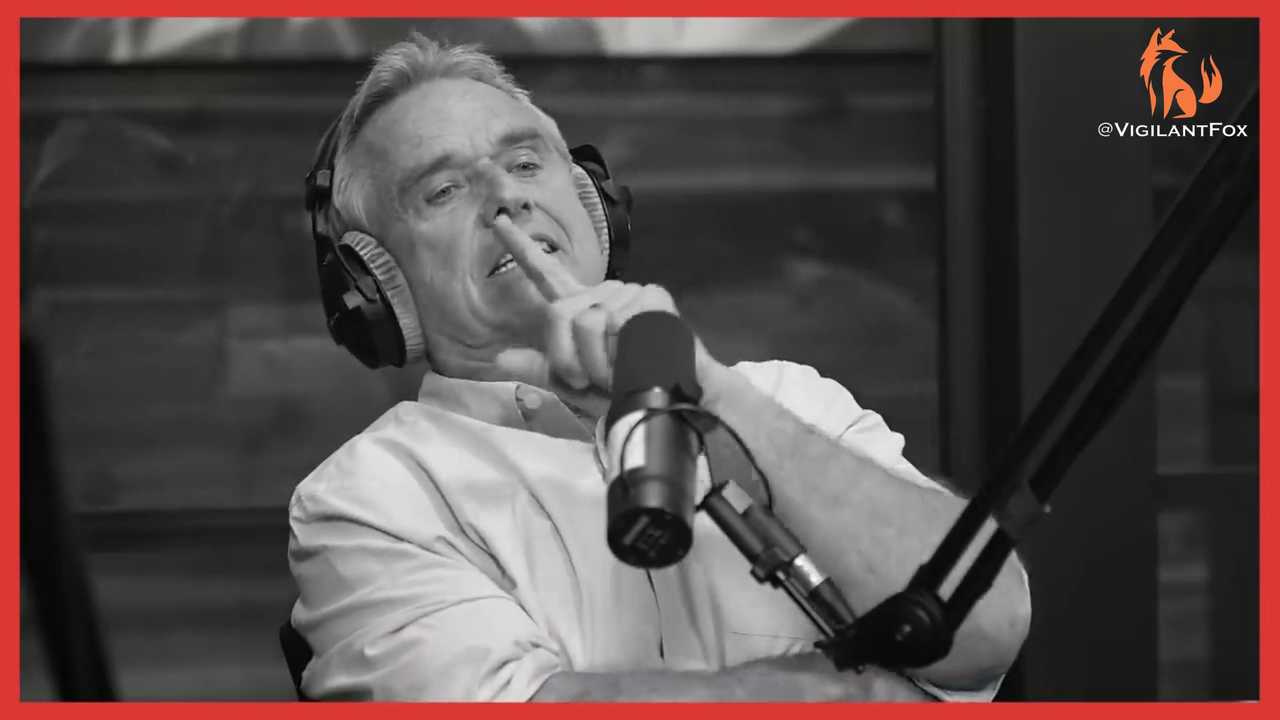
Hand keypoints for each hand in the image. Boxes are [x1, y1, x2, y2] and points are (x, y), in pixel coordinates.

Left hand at [491, 216, 722, 408]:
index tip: (498, 221)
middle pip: (559, 313)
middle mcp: (602, 294)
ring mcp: (628, 293)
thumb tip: (499, 358)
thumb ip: (540, 368)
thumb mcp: (574, 384)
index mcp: (582, 308)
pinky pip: (614, 324)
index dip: (521, 249)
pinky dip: (618, 354)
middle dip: (568, 359)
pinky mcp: (651, 297)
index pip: (547, 274)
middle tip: (593, 382)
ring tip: (620, 374)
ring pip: (586, 323)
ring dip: (597, 363)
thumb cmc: (624, 391)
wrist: (669, 401)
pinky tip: (637, 359)